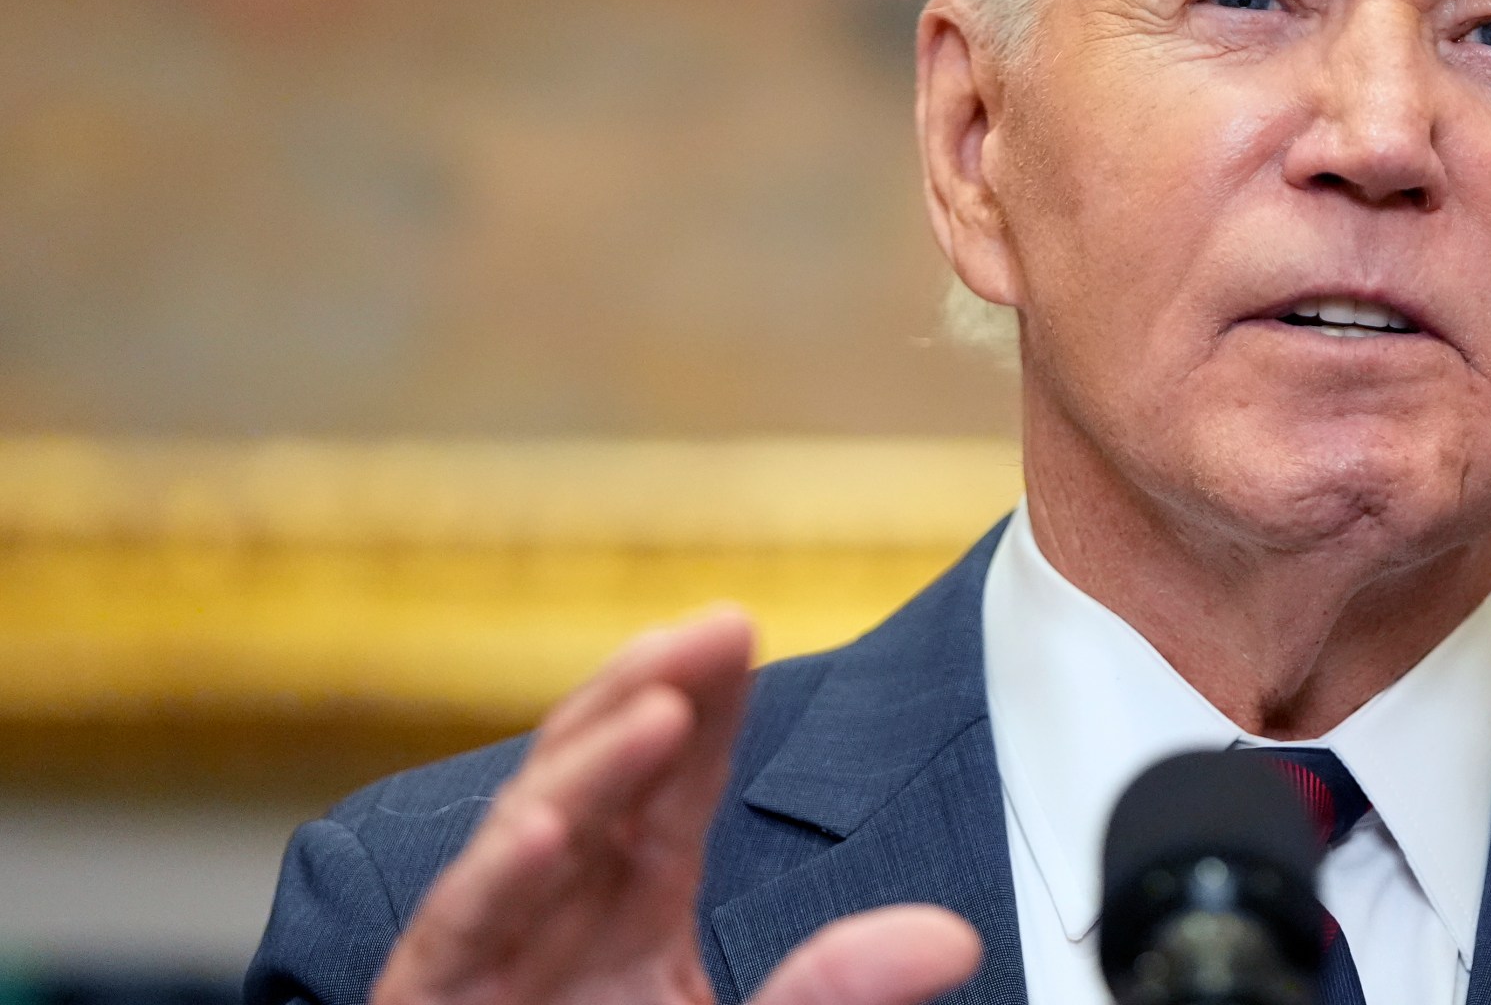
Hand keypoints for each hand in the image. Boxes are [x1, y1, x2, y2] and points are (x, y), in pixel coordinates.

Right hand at [370, 609, 980, 1004]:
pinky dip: (496, 878)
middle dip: (648, 692)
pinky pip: (455, 933)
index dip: (705, 707)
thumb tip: (953, 939)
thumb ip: (834, 992)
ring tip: (661, 705)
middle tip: (716, 628)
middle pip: (592, 777)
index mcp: (624, 919)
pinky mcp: (432, 1000)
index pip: (667, 787)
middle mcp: (550, 921)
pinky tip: (550, 824)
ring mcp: (485, 959)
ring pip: (525, 833)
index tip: (742, 629)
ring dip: (589, 765)